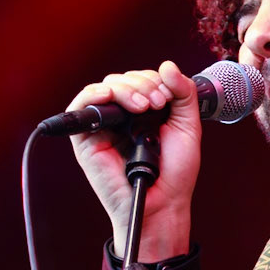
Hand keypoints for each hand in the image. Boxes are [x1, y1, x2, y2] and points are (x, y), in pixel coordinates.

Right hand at [67, 59, 200, 260]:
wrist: (164, 204)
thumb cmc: (174, 173)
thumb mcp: (188, 126)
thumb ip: (183, 94)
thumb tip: (167, 65)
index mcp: (143, 113)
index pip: (140, 79)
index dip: (153, 80)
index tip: (167, 98)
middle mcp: (121, 117)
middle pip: (122, 80)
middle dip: (142, 84)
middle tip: (158, 104)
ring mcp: (103, 127)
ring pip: (104, 88)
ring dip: (126, 89)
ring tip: (144, 106)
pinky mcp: (86, 140)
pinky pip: (81, 107)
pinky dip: (94, 95)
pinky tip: (111, 96)